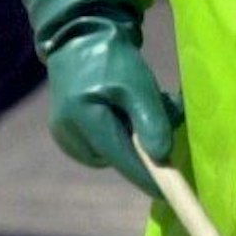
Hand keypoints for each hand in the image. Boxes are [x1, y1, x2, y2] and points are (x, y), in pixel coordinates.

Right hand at [27, 0, 180, 195]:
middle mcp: (68, 132)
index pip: (122, 159)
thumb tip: (161, 157)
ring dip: (134, 138)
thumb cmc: (112, 59)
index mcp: (84, 117)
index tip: (170, 194)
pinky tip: (125, 110)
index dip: (148, 177)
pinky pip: (103, 145)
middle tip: (167, 112)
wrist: (80, 41)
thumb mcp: (139, 85)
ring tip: (144, 104)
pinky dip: (121, 134)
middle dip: (146, 146)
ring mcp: (64, 134)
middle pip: (118, 157)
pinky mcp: (66, 133)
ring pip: (112, 153)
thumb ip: (151, 121)